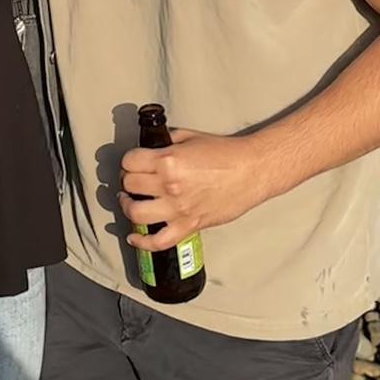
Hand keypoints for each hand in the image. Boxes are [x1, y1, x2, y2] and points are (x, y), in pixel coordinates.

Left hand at [118, 128, 268, 252]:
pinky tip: (134, 236)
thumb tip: (151, 147)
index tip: (133, 162)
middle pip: (130, 185)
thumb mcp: (190, 137)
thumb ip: (166, 141)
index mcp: (168, 161)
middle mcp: (169, 186)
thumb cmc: (226, 153)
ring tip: (129, 201)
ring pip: (136, 213)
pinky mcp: (189, 226)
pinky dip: (142, 242)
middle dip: (128, 180)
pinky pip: (158, 241)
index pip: (130, 161)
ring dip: (127, 206)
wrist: (251, 171)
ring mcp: (178, 209)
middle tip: (133, 179)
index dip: (129, 160)